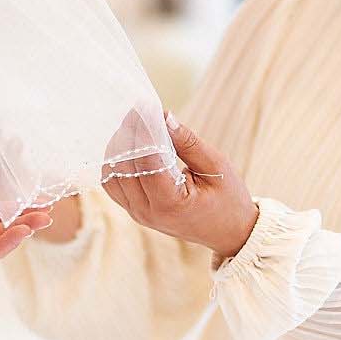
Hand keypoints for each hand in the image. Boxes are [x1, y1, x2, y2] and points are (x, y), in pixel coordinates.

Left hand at [104, 113, 259, 262]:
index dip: (142, 131)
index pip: (145, 161)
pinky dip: (117, 162)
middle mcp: (148, 212)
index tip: (144, 107)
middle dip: (128, 135)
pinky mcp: (134, 211)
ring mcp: (138, 214)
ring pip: (111, 175)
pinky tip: (130, 145)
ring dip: (119, 148)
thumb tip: (165, 117)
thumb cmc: (228, 200)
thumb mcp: (216, 167)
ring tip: (134, 126)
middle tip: (138, 112)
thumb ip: (188, 143)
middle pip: (123, 167)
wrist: (229, 232)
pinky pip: (114, 184)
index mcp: (170, 204)